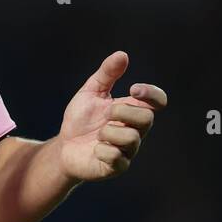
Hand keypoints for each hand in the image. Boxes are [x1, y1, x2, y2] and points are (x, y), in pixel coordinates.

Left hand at [54, 51, 166, 182]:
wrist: (63, 147)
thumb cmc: (81, 120)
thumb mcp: (91, 92)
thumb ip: (106, 74)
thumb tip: (122, 55)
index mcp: (132, 111)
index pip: (158, 101)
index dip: (152, 94)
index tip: (134, 89)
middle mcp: (135, 130)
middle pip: (147, 119)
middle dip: (123, 112)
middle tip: (106, 114)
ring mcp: (128, 150)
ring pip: (132, 139)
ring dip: (108, 133)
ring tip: (97, 135)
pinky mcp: (117, 167)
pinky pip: (117, 158)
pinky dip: (102, 150)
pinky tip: (94, 149)